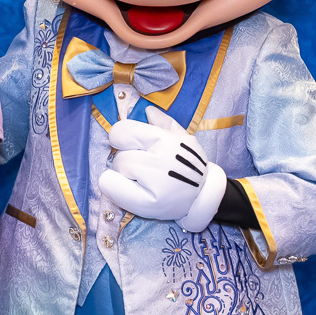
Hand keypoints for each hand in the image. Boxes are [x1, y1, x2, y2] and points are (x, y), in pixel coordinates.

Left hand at [98, 117, 226, 230]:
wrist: (203, 195)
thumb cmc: (188, 164)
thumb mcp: (183, 139)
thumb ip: (165, 123)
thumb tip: (148, 110)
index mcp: (167, 140)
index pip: (122, 131)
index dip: (120, 137)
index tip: (126, 143)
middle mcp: (161, 160)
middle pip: (120, 154)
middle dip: (126, 159)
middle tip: (141, 167)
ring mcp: (155, 183)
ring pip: (118, 171)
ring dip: (124, 174)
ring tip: (142, 179)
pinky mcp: (150, 204)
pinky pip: (114, 189)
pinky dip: (113, 187)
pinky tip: (126, 188)